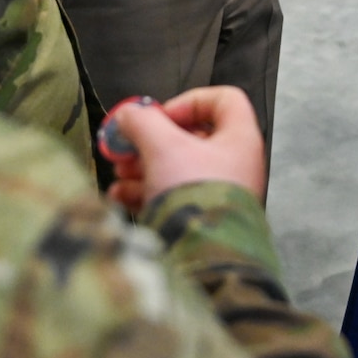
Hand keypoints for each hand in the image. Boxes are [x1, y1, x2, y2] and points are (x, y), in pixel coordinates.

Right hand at [106, 86, 267, 213]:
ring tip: (118, 173)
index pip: (224, 100)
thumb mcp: (162, 146)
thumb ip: (141, 122)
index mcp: (239, 140)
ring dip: (144, 167)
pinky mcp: (202, 221)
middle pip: (192, 139)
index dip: (190, 101)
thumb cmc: (192, 191)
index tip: (161, 116)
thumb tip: (126, 115)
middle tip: (125, 147)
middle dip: (151, 141)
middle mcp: (235, 166)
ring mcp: (219, 196)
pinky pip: (174, 198)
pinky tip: (120, 196)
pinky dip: (148, 192)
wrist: (203, 257)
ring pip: (178, 170)